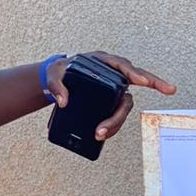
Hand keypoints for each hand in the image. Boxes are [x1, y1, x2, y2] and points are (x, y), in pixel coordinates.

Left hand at [44, 51, 176, 139]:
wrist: (59, 81)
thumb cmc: (60, 72)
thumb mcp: (54, 74)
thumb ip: (56, 85)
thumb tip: (63, 101)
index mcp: (102, 61)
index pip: (122, 65)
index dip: (134, 72)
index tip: (142, 81)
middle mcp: (112, 73)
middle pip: (134, 82)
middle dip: (139, 97)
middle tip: (125, 115)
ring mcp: (114, 87)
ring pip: (125, 104)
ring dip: (117, 120)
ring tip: (102, 133)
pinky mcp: (111, 100)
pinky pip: (118, 112)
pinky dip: (114, 124)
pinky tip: (106, 133)